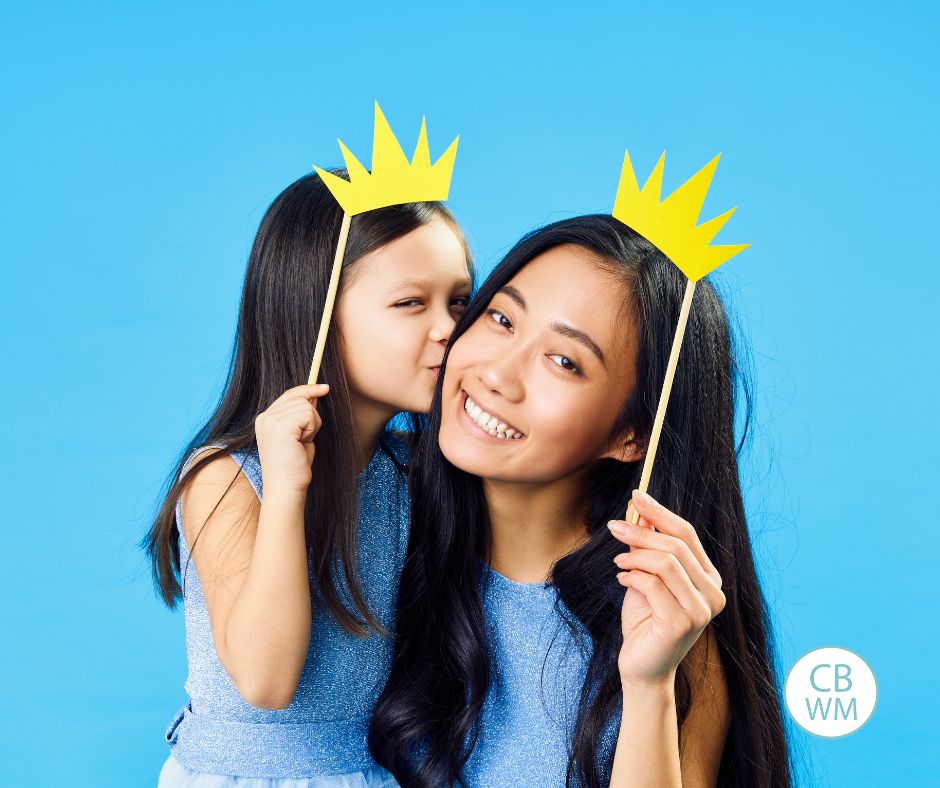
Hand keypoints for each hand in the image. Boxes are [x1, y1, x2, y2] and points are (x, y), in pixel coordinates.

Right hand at [254, 383, 329, 496]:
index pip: (289, 395)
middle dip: (311, 418)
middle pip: (300, 397)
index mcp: (265, 419)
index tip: (325, 388)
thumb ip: (302, 416)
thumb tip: (314, 395)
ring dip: (312, 425)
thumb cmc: (294, 467)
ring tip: (301, 443)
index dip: (308, 389)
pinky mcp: (281, 426)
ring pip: (307, 406)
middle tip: (304, 439)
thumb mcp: (298, 435)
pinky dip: (312, 428)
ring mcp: (271, 420)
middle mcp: (265, 417)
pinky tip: (302, 443)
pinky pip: (309, 414)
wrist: (286, 488)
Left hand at [607, 490, 725, 690]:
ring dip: (635, 554)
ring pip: (666, 562)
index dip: (661, 512)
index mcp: (709, 579)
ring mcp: (701, 610)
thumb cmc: (644, 621)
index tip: (636, 496)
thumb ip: (649, 548)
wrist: (641, 667)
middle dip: (642, 531)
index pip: (688, 534)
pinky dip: (632, 576)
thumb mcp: (646, 577)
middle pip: (677, 546)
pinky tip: (622, 579)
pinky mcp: (683, 623)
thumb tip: (639, 512)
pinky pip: (653, 585)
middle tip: (614, 526)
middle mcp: (713, 593)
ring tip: (618, 560)